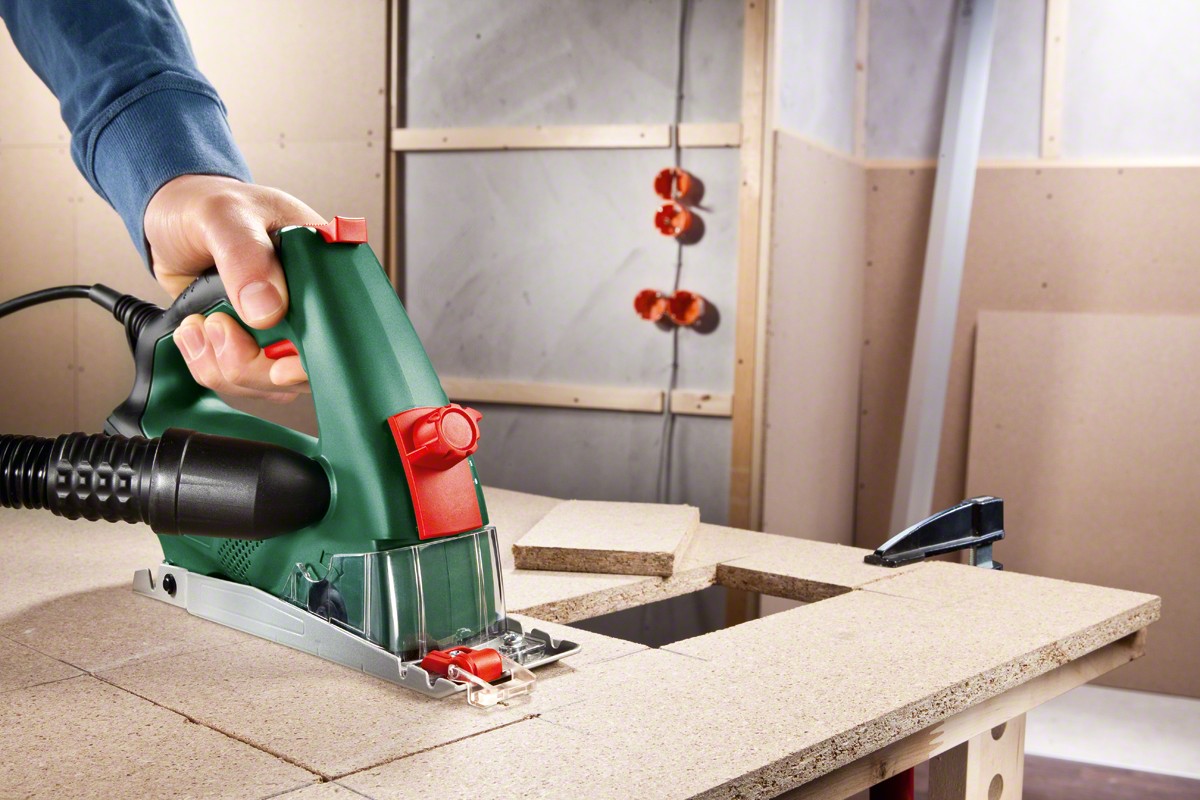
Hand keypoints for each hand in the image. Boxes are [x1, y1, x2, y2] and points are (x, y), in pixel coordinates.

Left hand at [145, 175, 318, 401]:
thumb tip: (268, 310)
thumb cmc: (203, 204)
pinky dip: (211, 366)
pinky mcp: (253, 343)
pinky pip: (242, 381)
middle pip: (307, 368)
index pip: (342, 324)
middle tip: (220, 327)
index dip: (316, 356)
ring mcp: (281, 327)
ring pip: (272, 382)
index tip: (281, 366)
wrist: (170, 217)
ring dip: (226, 366)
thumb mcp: (223, 215)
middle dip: (257, 365)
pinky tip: (195, 332)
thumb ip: (246, 257)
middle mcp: (309, 302)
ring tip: (201, 323)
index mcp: (323, 264)